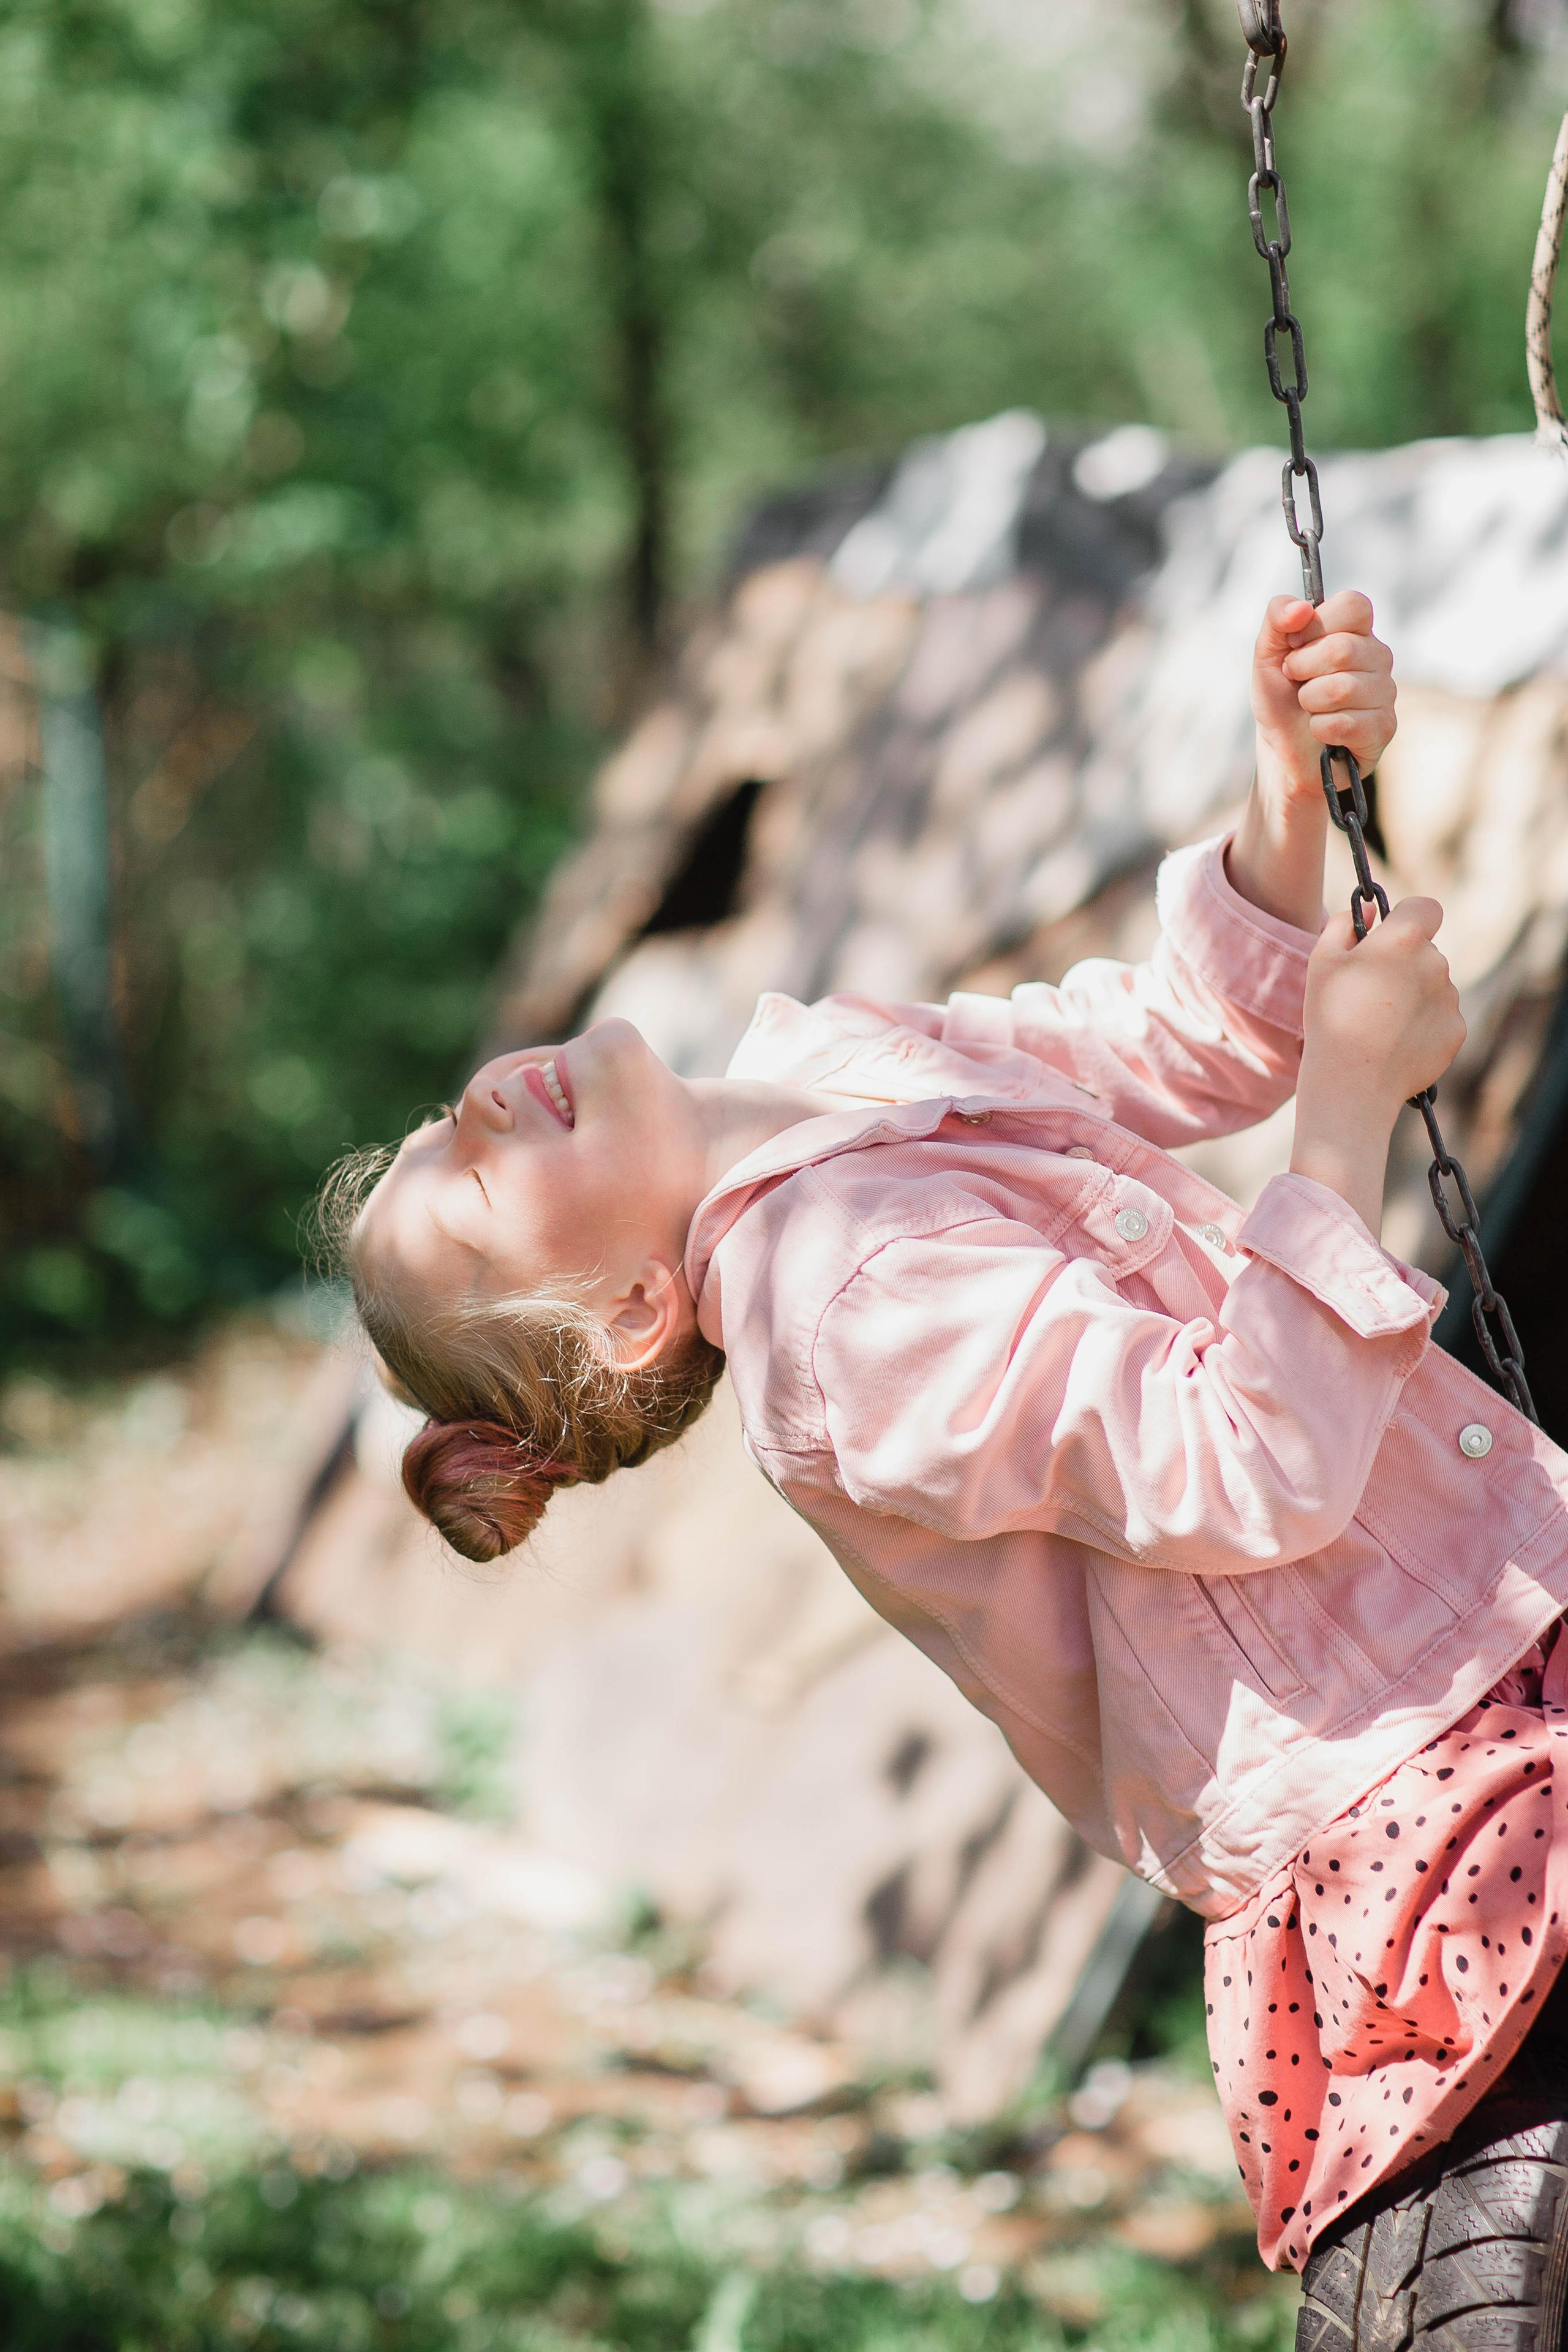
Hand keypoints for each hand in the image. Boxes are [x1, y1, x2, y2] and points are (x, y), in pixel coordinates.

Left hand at [1252, 590, 1396, 806]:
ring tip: (1309, 708)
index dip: (1317, 624)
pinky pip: (1344, 723)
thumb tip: (1301, 608)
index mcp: (1355, 631)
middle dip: (1302, 669)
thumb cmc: (1282, 699)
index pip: (1354, 604)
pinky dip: (1320, 729)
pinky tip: (1322, 731)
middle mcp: (1378, 656)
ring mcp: (1385, 692)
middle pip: (1342, 649)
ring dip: (1310, 702)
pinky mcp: (1383, 728)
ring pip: (1341, 689)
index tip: (1295, 645)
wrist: (1283, 751)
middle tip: (1296, 681)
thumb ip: (1277, 619)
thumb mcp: (1267, 654)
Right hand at [1291, 897, 1464, 1234]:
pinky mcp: (1457, 1030)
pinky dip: (1423, 1024)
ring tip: (1379, 1023)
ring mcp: (1449, 998)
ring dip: (1413, 994)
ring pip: (1434, 984)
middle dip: (1404, 963)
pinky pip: (1441, 1016)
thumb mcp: (1322, 962)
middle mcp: (1436, 963)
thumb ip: (1344, 925)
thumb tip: (1368, 910)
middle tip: (1369, 992)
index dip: (1409, 916)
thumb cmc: (1330, 1018)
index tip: (1391, 934)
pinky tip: (1395, 1041)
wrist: (1353, 1082)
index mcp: (1403, 940)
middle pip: (1425, 950)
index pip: (1425, 907)